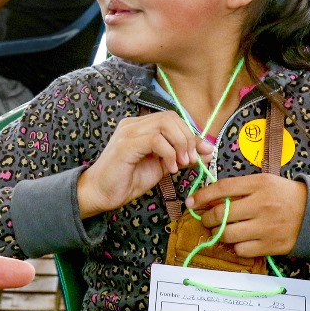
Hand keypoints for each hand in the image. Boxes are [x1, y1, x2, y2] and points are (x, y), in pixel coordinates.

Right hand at [77, 111, 213, 218]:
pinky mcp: (126, 144)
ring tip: (180, 164)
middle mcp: (133, 124)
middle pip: (171, 117)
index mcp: (141, 126)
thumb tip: (207, 150)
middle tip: (190, 160)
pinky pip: (156, 140)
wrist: (102, 193)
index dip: (191, 133)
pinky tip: (169, 168)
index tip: (203, 152)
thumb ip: (181, 155)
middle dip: (187, 138)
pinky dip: (169, 154)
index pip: (172, 118)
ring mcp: (128, 132)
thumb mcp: (162, 166)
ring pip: (165, 125)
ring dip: (180, 145)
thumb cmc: (128, 180)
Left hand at [185, 175, 307, 257]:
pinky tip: (239, 241)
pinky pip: (242, 250)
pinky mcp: (271, 245)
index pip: (222, 188)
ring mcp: (266, 227)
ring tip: (221, 231)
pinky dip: (235, 247)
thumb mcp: (264, 182)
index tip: (191, 202)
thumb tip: (209, 197)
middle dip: (207, 218)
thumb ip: (239, 188)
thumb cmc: (285, 195)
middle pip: (221, 214)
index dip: (201, 196)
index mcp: (259, 184)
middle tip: (206, 219)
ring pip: (228, 234)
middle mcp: (261, 205)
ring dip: (219, 234)